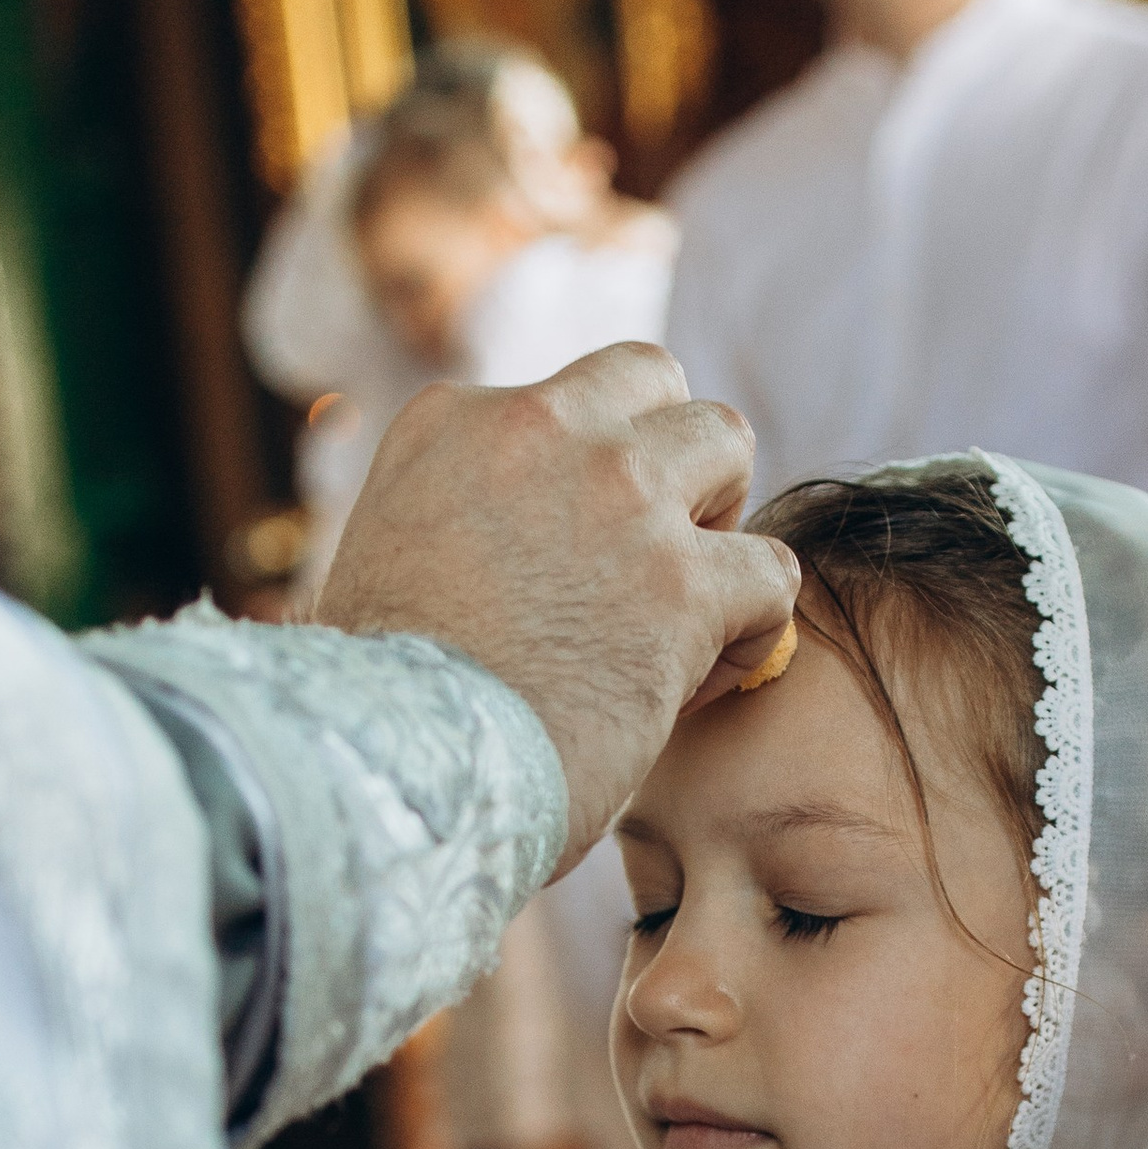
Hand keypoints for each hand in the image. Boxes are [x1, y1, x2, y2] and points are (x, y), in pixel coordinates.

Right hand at [316, 344, 796, 864]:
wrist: (390, 768)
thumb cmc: (378, 702)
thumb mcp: (384, 562)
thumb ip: (452, 521)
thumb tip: (503, 561)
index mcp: (452, 421)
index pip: (564, 403)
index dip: (585, 481)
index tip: (566, 567)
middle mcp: (536, 428)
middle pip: (653, 380)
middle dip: (669, 455)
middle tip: (647, 553)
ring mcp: (616, 495)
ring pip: (726, 440)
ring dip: (721, 518)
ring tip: (686, 604)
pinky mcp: (679, 582)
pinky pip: (770, 570)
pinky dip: (755, 626)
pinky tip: (702, 682)